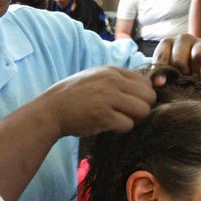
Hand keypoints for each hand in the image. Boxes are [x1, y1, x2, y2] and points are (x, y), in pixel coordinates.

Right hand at [38, 66, 155, 136]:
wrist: (51, 110)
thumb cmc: (72, 97)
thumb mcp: (94, 78)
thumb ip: (115, 80)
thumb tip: (141, 92)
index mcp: (111, 71)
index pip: (145, 82)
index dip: (143, 97)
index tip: (132, 105)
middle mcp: (112, 81)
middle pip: (149, 97)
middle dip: (143, 109)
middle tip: (130, 116)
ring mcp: (108, 97)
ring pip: (142, 111)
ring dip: (134, 120)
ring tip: (120, 121)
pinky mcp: (103, 115)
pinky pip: (128, 124)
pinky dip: (121, 129)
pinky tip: (109, 127)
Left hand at [152, 34, 200, 81]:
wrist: (200, 71)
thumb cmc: (178, 72)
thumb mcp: (167, 73)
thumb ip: (160, 76)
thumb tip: (160, 83)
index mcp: (167, 43)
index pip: (162, 57)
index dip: (161, 73)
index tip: (161, 84)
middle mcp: (183, 39)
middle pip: (180, 60)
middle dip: (182, 75)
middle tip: (184, 80)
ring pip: (200, 56)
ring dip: (198, 73)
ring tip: (196, 79)